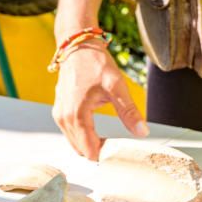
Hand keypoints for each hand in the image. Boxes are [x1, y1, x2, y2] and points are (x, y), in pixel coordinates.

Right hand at [52, 44, 147, 159]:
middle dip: (97, 151)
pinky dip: (82, 137)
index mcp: (76, 115)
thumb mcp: (116, 86)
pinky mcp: (59, 112)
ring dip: (89, 145)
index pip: (89, 150)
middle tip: (115, 146)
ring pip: (74, 143)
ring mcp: (59, 115)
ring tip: (107, 139)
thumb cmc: (94, 63)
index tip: (119, 151)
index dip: (105, 154)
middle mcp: (63, 118)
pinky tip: (95, 131)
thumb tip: (142, 132)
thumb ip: (129, 111)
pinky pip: (70, 133)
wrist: (78, 46)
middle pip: (81, 150)